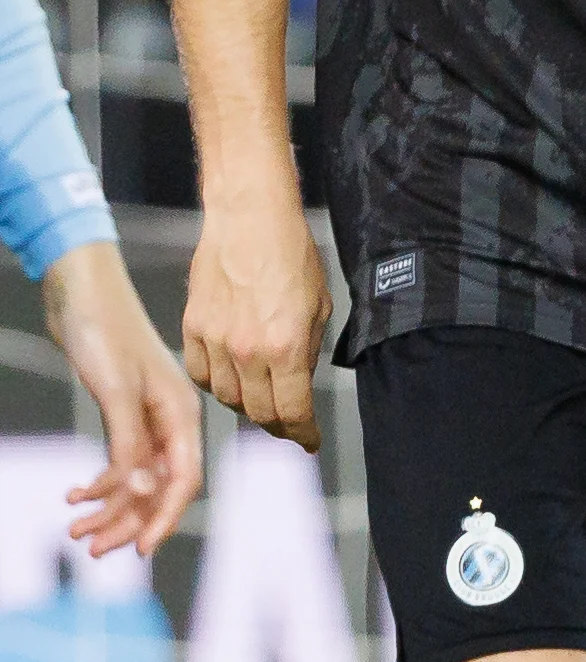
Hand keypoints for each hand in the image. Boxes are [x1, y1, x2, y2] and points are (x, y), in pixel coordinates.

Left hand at [42, 243, 203, 556]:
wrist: (82, 293)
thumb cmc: (105, 334)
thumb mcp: (116, 391)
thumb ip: (131, 443)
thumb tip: (143, 492)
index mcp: (180, 414)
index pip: (183, 480)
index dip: (164, 518)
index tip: (139, 551)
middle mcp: (169, 423)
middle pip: (159, 488)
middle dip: (127, 522)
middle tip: (91, 551)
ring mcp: (146, 421)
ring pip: (137, 482)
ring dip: (108, 510)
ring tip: (74, 530)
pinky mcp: (123, 416)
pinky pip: (120, 465)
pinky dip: (99, 486)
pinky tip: (73, 496)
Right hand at [179, 189, 328, 452]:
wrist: (249, 219)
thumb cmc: (292, 254)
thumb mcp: (319, 304)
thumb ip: (307, 349)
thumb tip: (300, 382)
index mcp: (285, 346)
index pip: (292, 410)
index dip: (302, 433)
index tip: (309, 442)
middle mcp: (247, 351)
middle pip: (258, 412)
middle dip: (278, 424)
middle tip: (288, 425)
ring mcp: (214, 342)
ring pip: (227, 397)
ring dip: (246, 403)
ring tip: (261, 397)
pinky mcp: (191, 330)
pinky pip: (201, 374)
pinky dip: (216, 382)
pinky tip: (230, 377)